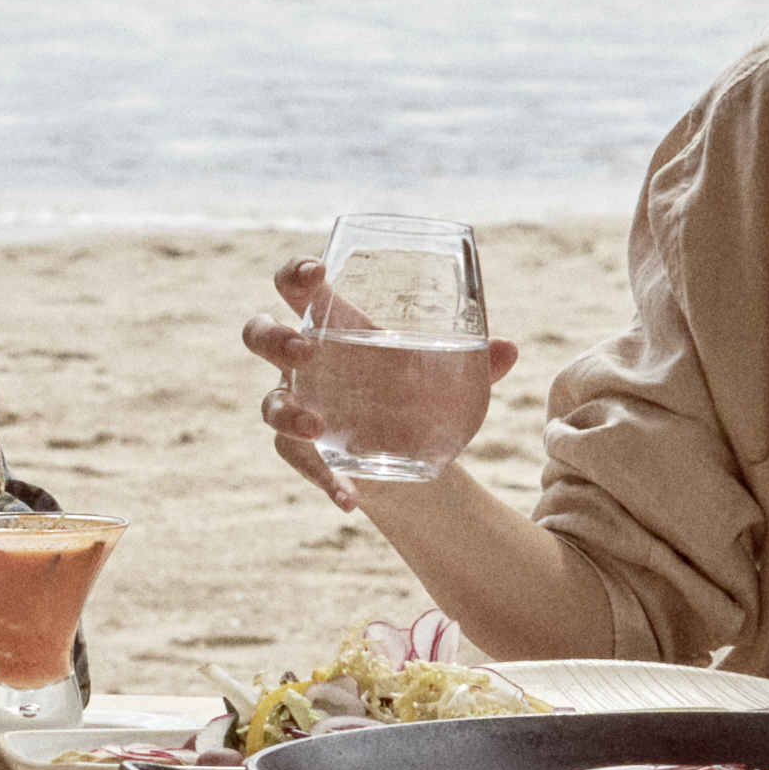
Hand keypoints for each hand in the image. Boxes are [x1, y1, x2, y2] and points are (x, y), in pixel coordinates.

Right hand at [244, 262, 521, 511]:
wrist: (408, 446)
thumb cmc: (415, 383)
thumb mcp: (445, 368)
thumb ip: (474, 359)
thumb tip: (508, 350)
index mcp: (328, 321)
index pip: (293, 285)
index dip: (294, 273)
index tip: (315, 271)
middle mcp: (301, 360)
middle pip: (259, 334)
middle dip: (275, 338)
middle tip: (306, 349)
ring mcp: (295, 404)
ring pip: (269, 404)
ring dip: (289, 414)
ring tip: (319, 428)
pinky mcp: (303, 450)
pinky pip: (300, 462)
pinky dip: (324, 479)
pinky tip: (348, 498)